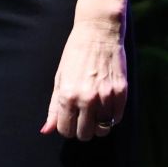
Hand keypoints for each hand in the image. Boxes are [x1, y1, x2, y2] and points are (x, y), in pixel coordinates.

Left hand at [40, 0, 127, 140]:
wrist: (98, 32)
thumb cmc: (75, 54)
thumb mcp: (59, 79)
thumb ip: (54, 107)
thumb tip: (46, 130)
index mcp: (67, 96)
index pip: (65, 130)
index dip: (66, 127)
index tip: (70, 119)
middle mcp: (87, 99)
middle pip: (84, 134)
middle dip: (82, 128)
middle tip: (82, 116)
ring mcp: (106, 96)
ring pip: (103, 129)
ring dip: (98, 124)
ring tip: (95, 110)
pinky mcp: (121, 92)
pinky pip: (117, 118)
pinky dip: (111, 116)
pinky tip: (106, 104)